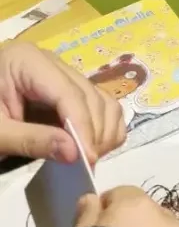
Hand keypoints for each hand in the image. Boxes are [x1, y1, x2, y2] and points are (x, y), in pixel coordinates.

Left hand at [0, 42, 125, 163]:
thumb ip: (31, 140)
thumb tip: (76, 154)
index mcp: (27, 61)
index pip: (68, 93)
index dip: (83, 127)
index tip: (87, 159)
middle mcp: (51, 62)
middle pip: (90, 97)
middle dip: (93, 133)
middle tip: (86, 166)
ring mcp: (62, 75)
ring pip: (102, 101)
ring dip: (103, 132)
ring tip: (87, 158)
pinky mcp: (67, 91)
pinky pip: (99, 106)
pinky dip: (103, 128)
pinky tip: (90, 148)